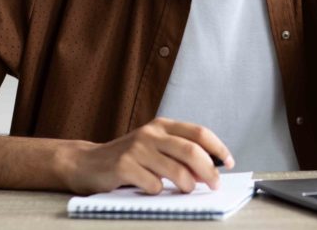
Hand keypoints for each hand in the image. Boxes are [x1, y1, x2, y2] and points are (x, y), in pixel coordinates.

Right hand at [58, 117, 233, 195]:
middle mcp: (150, 132)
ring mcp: (136, 148)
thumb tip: (210, 170)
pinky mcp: (124, 166)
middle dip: (208, 170)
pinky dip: (158, 191)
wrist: (88, 163)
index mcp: (162, 125)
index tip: (229, 162)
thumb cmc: (127, 158)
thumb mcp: (154, 147)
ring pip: (176, 170)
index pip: (199, 132)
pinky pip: (153, 185)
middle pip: (191, 151)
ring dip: (187, 185)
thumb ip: (179, 153)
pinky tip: (151, 188)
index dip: (218, 148)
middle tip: (214, 184)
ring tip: (186, 190)